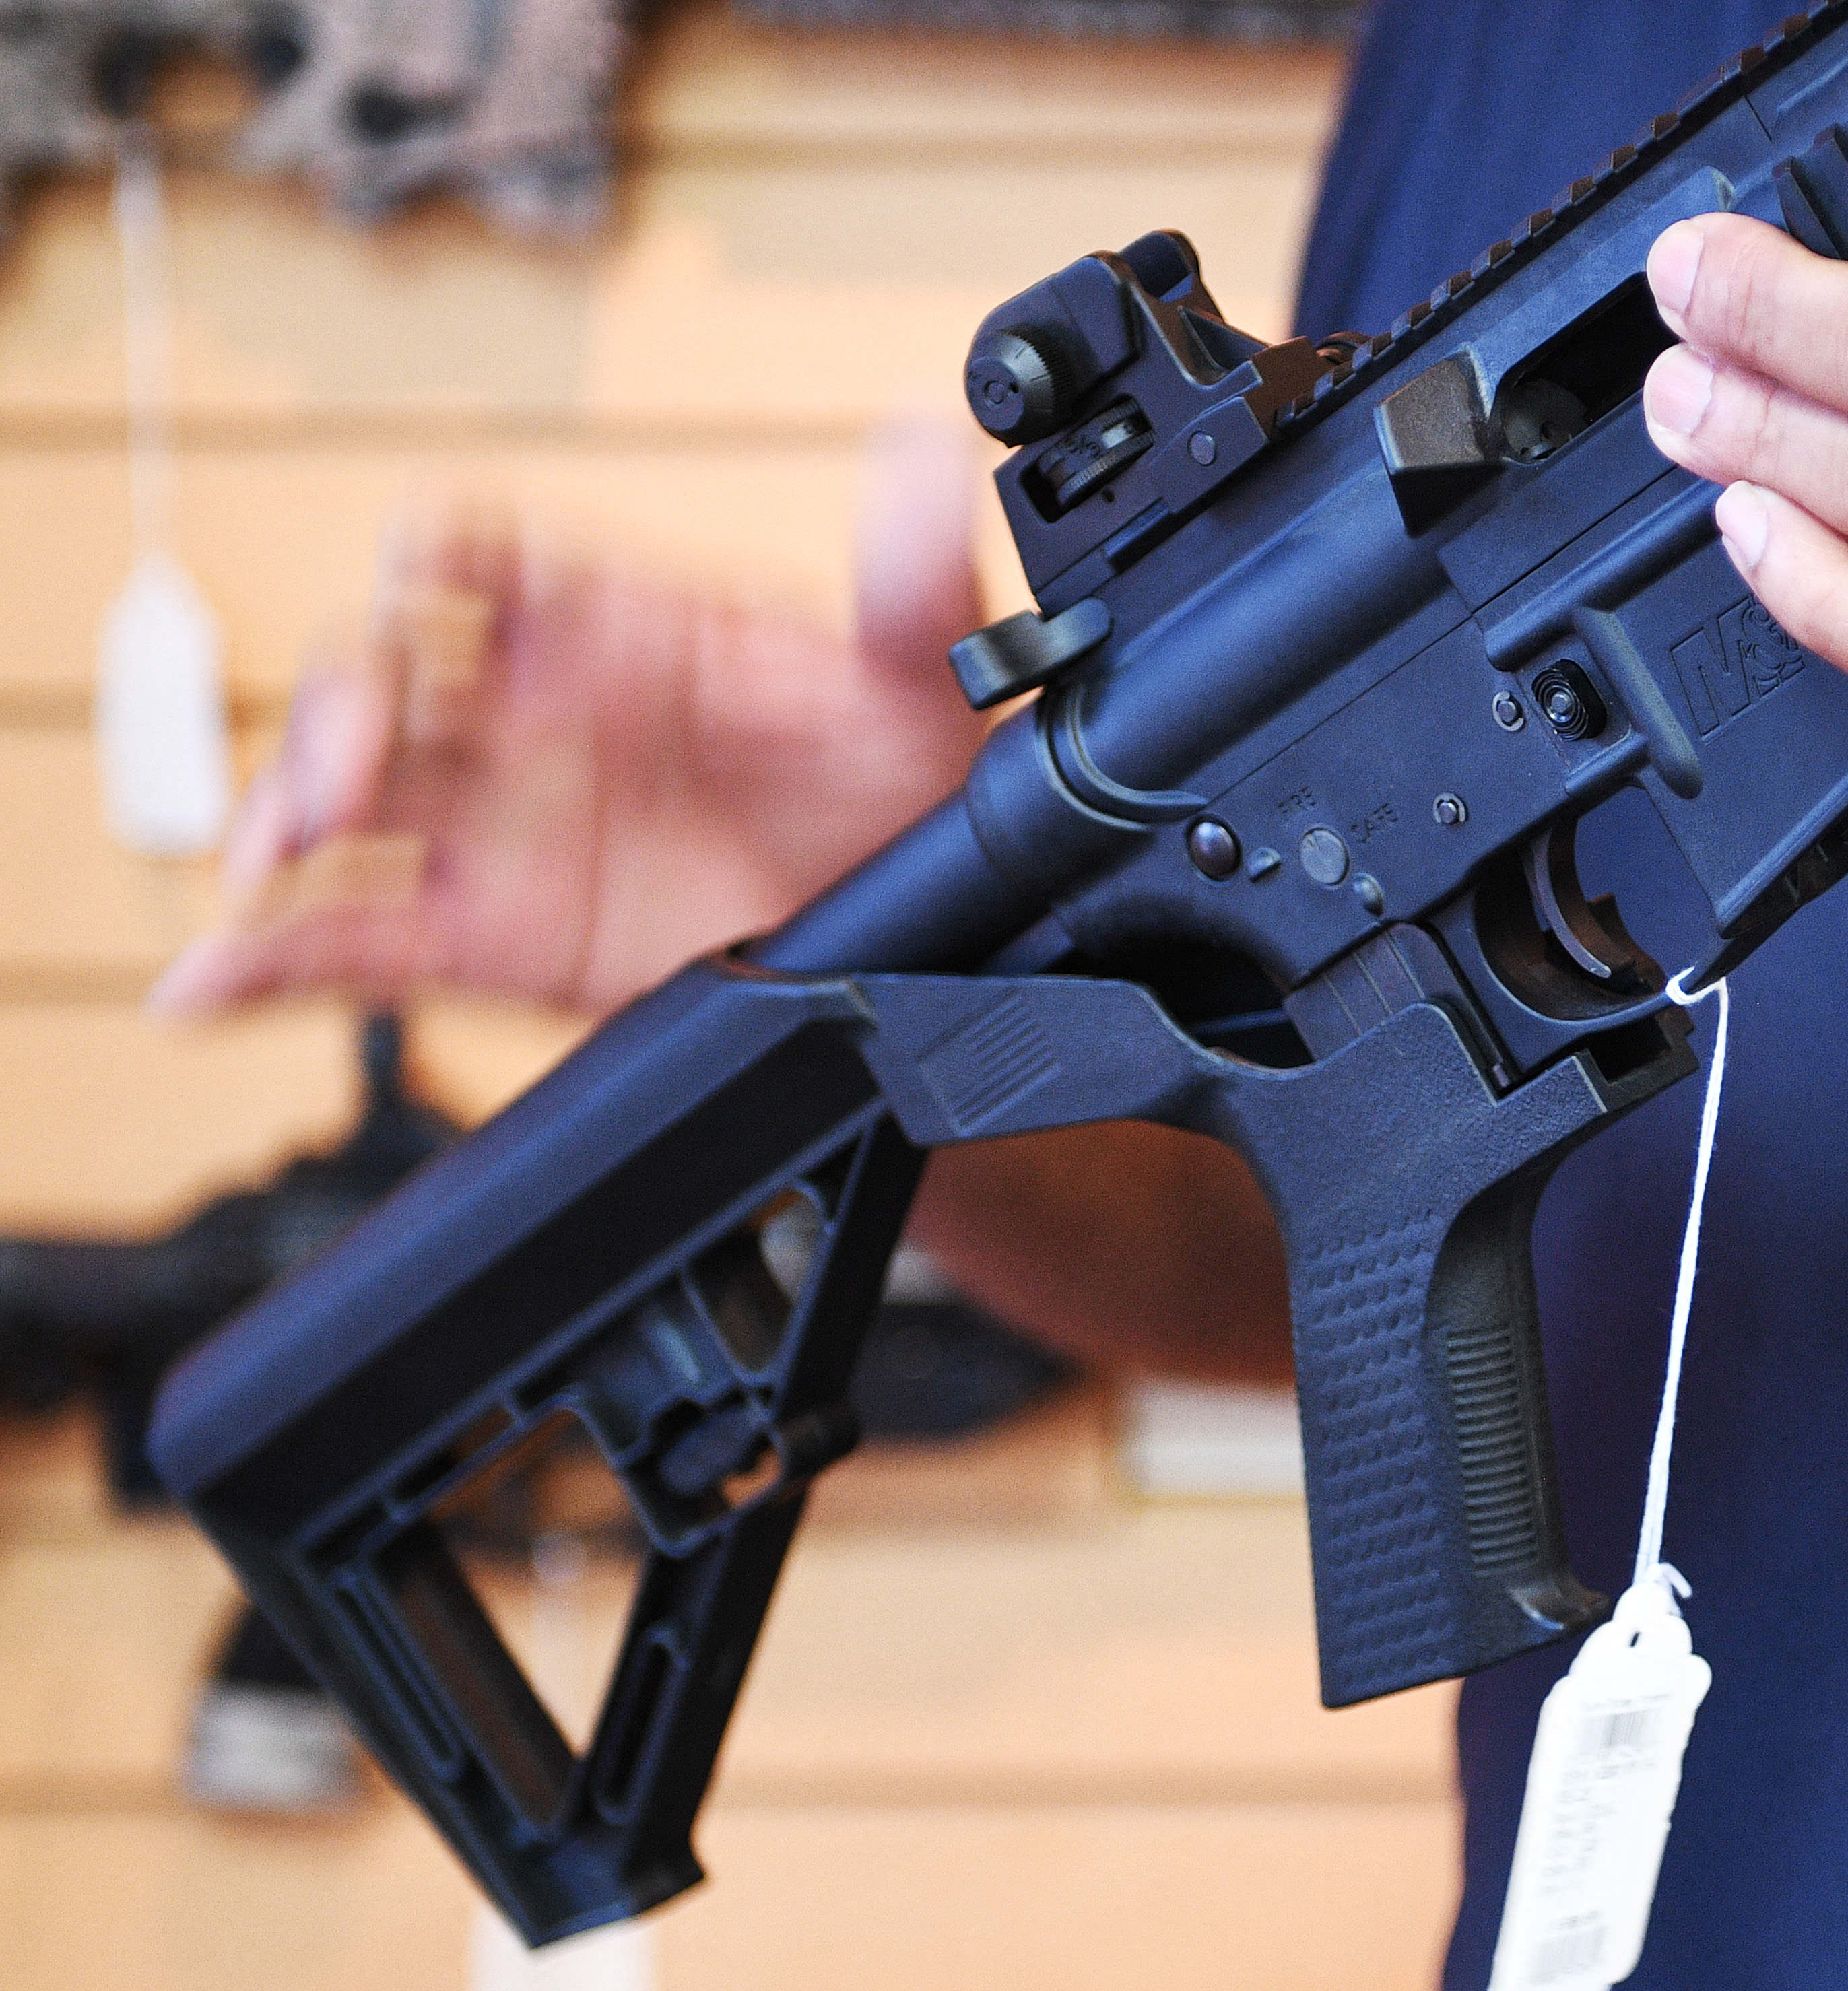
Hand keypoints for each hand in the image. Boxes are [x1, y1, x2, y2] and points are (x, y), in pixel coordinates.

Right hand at [149, 410, 993, 1022]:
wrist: (939, 940)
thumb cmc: (914, 787)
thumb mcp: (925, 680)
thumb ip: (913, 571)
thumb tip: (916, 447)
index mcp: (617, 626)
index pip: (489, 552)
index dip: (443, 547)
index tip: (423, 563)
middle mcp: (540, 714)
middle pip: (384, 671)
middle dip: (338, 707)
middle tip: (346, 776)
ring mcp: (508, 823)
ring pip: (346, 798)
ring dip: (281, 817)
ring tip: (266, 868)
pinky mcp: (499, 933)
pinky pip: (358, 937)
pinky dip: (270, 960)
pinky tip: (207, 986)